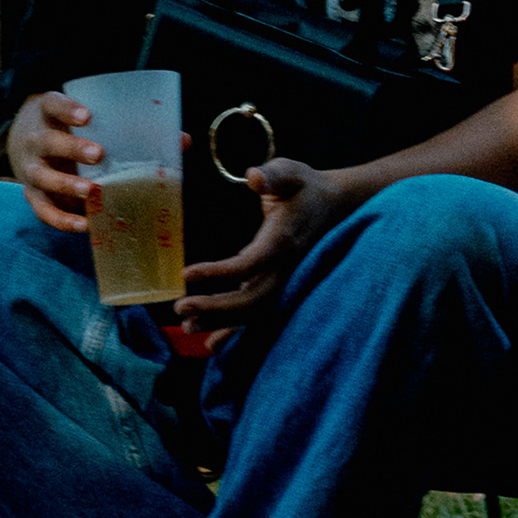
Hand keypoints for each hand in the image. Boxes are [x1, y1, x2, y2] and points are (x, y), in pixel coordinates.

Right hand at [10, 90, 104, 232]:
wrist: (24, 141)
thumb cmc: (65, 126)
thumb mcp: (77, 114)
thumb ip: (111, 122)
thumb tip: (172, 137)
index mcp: (46, 113)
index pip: (54, 105)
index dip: (68, 110)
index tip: (87, 116)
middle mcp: (34, 140)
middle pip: (48, 142)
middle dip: (73, 149)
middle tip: (98, 154)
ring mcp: (30, 169)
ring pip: (43, 177)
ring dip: (66, 185)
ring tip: (90, 190)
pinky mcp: (32, 195)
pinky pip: (43, 210)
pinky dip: (62, 219)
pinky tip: (84, 224)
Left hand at [175, 160, 356, 338]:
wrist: (337, 206)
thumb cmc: (306, 187)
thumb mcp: (290, 172)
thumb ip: (273, 174)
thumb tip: (255, 176)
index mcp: (283, 241)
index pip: (250, 264)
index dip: (219, 272)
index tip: (188, 273)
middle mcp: (285, 269)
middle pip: (250, 299)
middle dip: (215, 307)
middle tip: (180, 307)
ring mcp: (284, 282)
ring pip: (253, 313)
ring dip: (220, 322)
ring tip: (186, 325)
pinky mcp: (279, 286)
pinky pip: (258, 316)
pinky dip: (236, 332)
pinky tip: (211, 345)